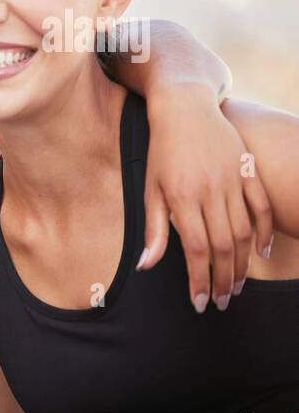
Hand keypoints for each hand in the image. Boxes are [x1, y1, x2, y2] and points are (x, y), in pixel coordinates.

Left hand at [141, 85, 272, 311]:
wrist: (185, 108)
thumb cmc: (162, 152)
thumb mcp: (150, 189)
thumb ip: (153, 230)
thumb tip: (147, 266)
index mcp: (183, 198)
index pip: (195, 250)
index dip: (199, 280)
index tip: (199, 303)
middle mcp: (211, 192)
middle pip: (223, 246)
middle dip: (223, 280)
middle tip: (222, 302)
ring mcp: (233, 182)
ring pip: (244, 232)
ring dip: (242, 263)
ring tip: (237, 285)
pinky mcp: (247, 172)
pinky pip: (262, 208)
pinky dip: (265, 232)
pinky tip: (262, 253)